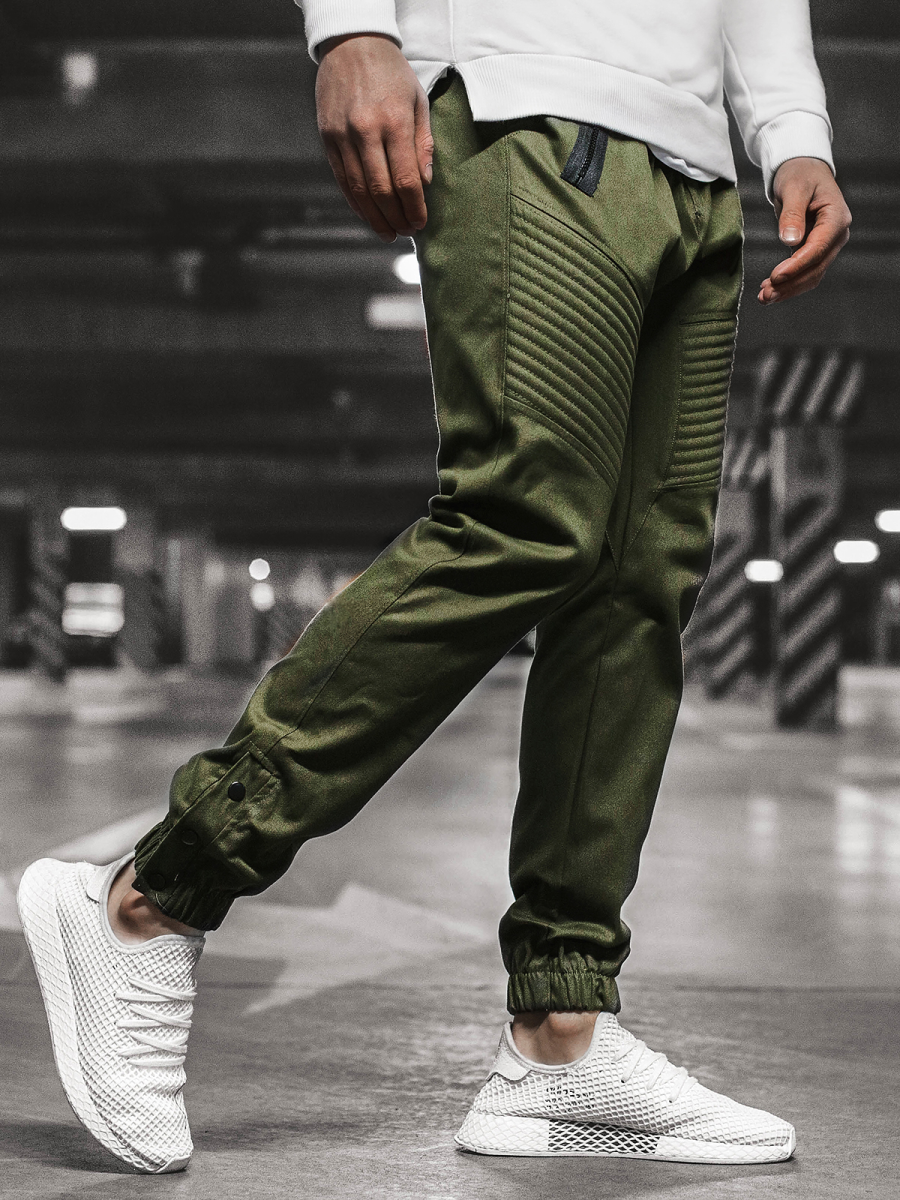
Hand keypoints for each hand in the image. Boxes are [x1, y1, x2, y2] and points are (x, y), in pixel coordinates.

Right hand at [315, 33, 433, 242]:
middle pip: (382, 190)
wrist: (351, 43)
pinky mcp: (327, 138)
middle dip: (397, 218)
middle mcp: (366, 130)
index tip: (421, 222)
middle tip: (407, 232)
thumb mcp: (418, 101)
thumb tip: (425, 184)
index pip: (406, 179)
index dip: (414, 208)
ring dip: (375, 218)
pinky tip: (368, 215)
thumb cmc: (391, 73)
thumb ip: (423, 143)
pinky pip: (342, 180)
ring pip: (359, 191)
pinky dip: (356, 202)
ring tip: (389, 233)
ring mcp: (342, 135)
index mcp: (394, 121)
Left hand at [758, 157, 850, 303]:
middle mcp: (836, 235)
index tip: (776, 276)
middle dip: (791, 284)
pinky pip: (804, 272)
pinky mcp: (815, 250)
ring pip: (811, 275)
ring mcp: (828, 245)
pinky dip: (788, 283)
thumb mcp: (794, 188)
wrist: (804, 170)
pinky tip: (769, 290)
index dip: (797, 266)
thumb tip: (790, 241)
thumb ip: (792, 214)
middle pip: (816, 268)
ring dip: (788, 289)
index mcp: (836, 218)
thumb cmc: (800, 174)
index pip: (818, 249)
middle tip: (766, 295)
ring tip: (764, 298)